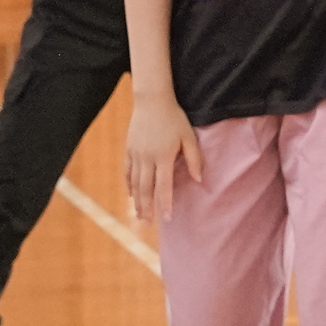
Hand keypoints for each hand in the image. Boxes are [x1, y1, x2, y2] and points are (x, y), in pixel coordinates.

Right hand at [124, 92, 202, 221]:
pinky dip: (129, 185)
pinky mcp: (129, 149)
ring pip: (135, 183)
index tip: (167, 218)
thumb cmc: (175, 119)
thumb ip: (194, 159)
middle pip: (146, 189)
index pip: (164, 185)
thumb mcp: (189, 137)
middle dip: (147, 208)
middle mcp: (147, 158)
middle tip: (147, 224)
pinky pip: (127, 171)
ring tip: (139, 215)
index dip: (165, 203)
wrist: (152, 101)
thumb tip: (198, 180)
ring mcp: (136, 154)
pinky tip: (132, 195)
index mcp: (164, 156)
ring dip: (137, 200)